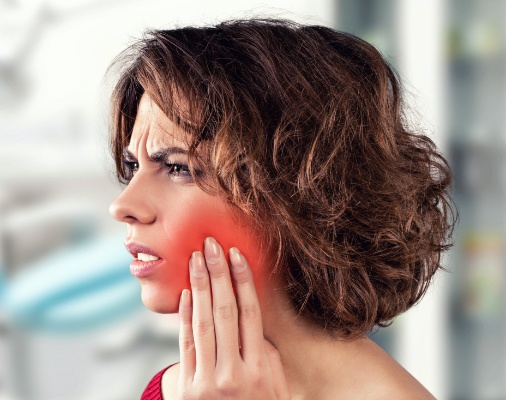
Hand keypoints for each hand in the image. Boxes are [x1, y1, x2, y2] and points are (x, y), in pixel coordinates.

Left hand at [177, 236, 290, 398]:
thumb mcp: (276, 389)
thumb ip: (266, 356)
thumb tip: (253, 324)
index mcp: (261, 371)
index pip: (250, 314)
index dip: (242, 282)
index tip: (236, 256)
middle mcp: (235, 374)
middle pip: (225, 311)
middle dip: (217, 274)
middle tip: (210, 244)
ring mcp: (208, 382)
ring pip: (203, 323)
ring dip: (198, 286)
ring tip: (195, 258)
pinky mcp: (187, 389)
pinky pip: (186, 345)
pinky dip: (184, 317)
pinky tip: (185, 293)